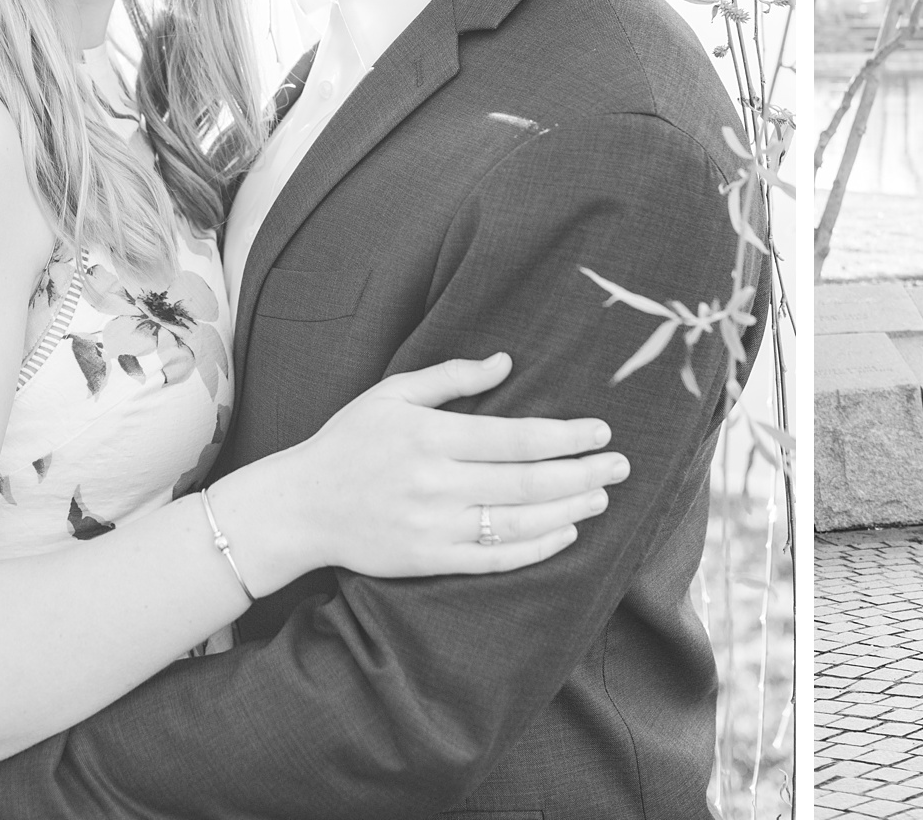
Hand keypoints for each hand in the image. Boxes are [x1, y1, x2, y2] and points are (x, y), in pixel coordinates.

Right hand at [222, 353, 628, 585]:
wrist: (300, 507)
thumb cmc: (349, 442)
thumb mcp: (392, 394)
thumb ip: (451, 377)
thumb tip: (506, 361)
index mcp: (430, 437)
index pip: (515, 438)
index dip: (565, 437)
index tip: (600, 431)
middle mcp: (435, 484)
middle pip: (526, 482)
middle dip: (582, 473)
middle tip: (621, 465)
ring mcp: (432, 528)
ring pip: (517, 523)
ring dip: (568, 510)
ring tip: (601, 497)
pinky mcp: (427, 561)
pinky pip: (493, 561)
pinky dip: (535, 549)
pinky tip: (564, 534)